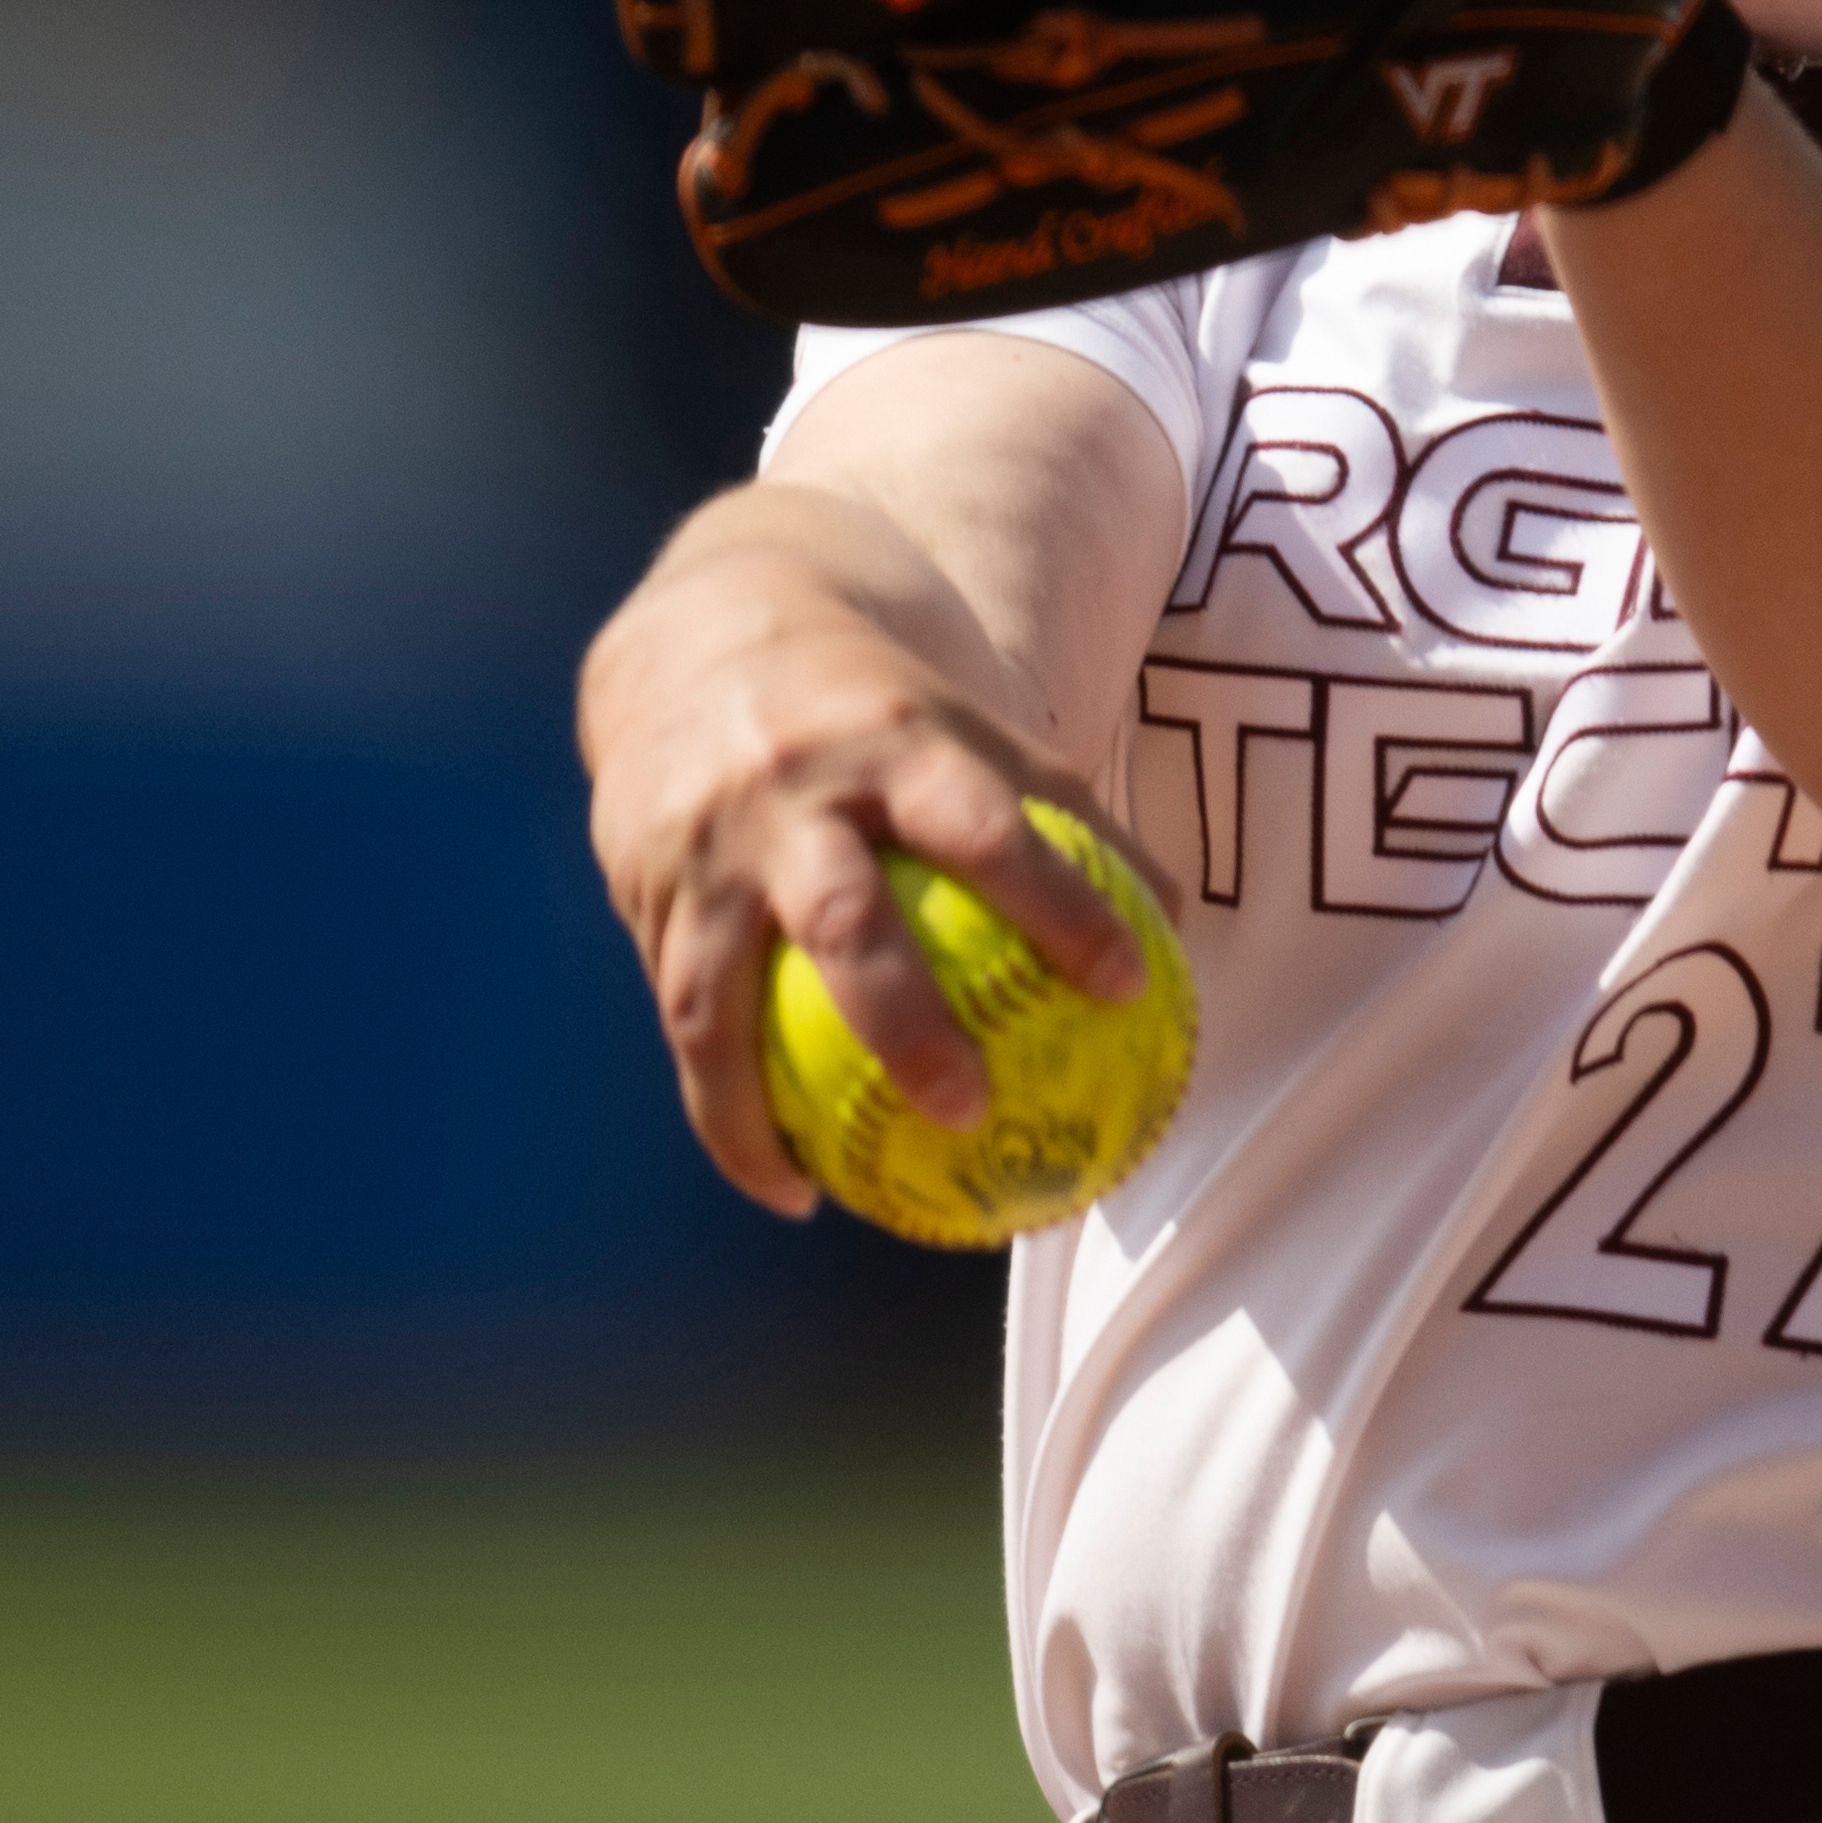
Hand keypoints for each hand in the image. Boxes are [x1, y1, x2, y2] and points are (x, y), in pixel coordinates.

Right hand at [581, 501, 1161, 1217]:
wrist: (702, 633)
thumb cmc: (882, 714)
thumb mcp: (974, 733)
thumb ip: (1068, 820)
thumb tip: (1176, 922)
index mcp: (895, 742)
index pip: (988, 828)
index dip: (1058, 905)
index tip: (1127, 987)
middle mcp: (790, 792)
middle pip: (845, 917)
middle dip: (902, 1020)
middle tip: (973, 1108)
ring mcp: (706, 846)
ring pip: (720, 992)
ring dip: (763, 1104)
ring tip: (836, 1189)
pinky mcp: (644, 891)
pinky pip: (683, 1022)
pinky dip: (727, 1114)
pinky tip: (788, 1182)